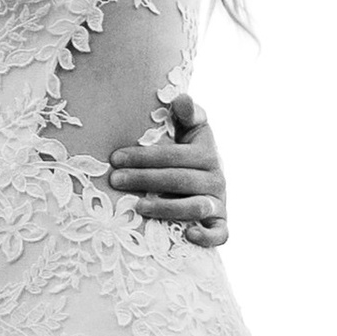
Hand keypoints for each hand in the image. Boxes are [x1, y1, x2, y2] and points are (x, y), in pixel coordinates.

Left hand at [108, 91, 228, 246]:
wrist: (208, 181)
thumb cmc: (189, 152)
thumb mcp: (191, 129)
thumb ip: (186, 113)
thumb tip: (180, 98)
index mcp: (207, 153)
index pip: (173, 155)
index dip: (144, 157)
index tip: (115, 158)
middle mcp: (216, 178)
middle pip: (178, 180)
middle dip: (144, 179)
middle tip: (115, 180)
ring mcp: (219, 202)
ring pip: (196, 207)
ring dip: (167, 208)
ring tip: (138, 207)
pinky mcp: (221, 223)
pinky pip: (221, 234)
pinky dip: (207, 236)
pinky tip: (188, 235)